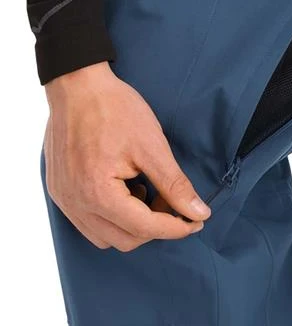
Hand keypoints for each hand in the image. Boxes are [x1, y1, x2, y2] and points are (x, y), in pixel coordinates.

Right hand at [44, 62, 210, 250]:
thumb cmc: (115, 110)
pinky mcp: (60, 191)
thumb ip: (175, 185)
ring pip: (106, 236)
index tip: (196, 221)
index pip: (144, 228)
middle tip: (172, 202)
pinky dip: (113, 216)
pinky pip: (89, 222)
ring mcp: (64, 199)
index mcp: (98, 193)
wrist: (78, 86)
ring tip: (147, 193)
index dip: (176, 228)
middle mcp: (76, 203)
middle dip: (156, 226)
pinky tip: (125, 191)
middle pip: (126, 239)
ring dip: (133, 225)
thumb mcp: (152, 146)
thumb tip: (198, 212)